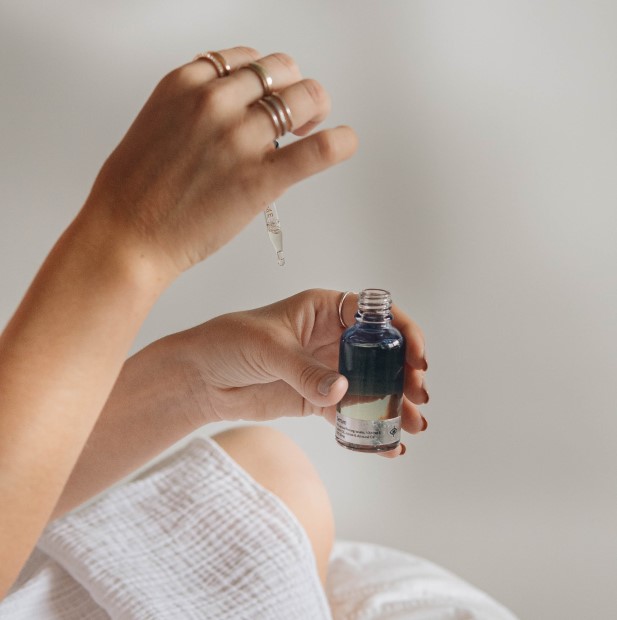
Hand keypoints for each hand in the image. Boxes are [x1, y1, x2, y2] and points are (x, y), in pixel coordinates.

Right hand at [79, 47, 357, 279]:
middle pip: (280, 71)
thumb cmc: (133, 192)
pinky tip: (346, 142)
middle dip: (294, 88)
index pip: (245, 59)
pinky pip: (317, 150)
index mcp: (186, 83)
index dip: (265, 77)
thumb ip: (194, 111)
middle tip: (297, 113)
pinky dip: (340, 142)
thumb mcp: (156, 126)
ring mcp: (240, 138)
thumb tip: (229, 115)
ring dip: (315, 109)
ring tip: (311, 128)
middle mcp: (215, 101)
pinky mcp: (260, 179)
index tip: (269, 94)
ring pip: (304, 99)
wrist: (126, 237)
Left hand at [170, 289, 428, 454]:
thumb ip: (304, 370)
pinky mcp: (316, 398)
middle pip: (381, 353)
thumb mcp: (268, 348)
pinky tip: (387, 444)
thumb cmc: (228, 342)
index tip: (416, 355)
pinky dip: (369, 427)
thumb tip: (342, 390)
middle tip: (419, 395)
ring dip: (394, 403)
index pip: (376, 315)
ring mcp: (326, 369)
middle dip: (405, 372)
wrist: (200, 377)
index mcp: (325, 310)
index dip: (402, 331)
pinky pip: (350, 412)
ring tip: (413, 425)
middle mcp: (332, 337)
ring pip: (371, 385)